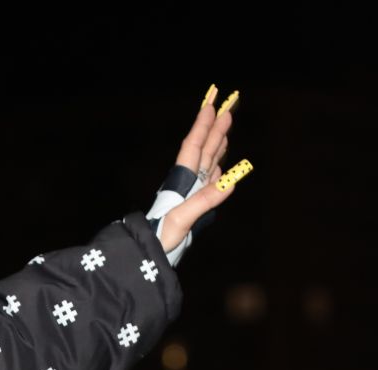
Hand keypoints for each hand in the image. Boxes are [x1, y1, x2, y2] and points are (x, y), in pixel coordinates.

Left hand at [157, 91, 240, 251]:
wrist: (147, 256)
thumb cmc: (160, 238)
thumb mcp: (180, 220)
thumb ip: (203, 201)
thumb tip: (230, 182)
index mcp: (180, 182)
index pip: (193, 148)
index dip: (202, 127)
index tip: (211, 106)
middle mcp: (185, 184)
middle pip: (202, 150)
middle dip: (214, 129)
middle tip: (226, 107)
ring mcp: (189, 194)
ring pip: (206, 163)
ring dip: (216, 144)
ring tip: (224, 128)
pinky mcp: (192, 206)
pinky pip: (207, 183)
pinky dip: (216, 170)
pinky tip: (220, 166)